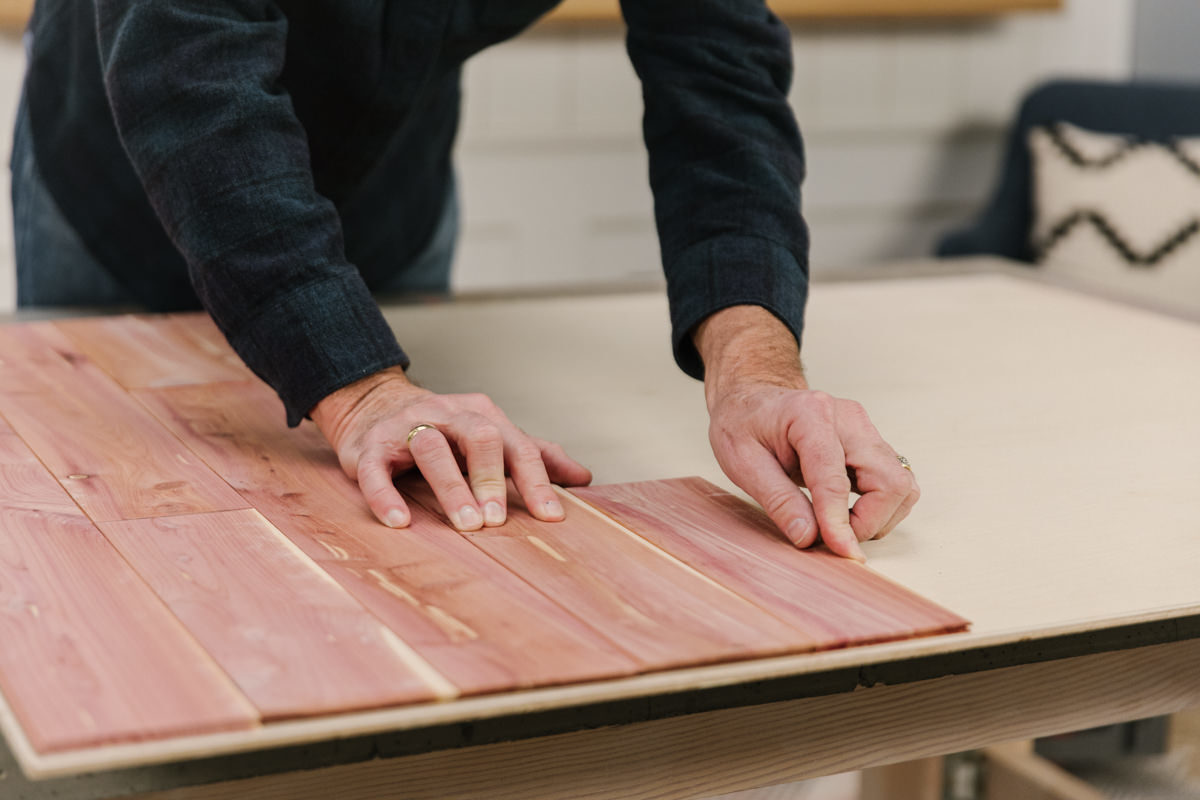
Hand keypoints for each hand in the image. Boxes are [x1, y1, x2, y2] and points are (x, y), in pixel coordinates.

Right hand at [311, 367, 591, 529]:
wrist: (372, 404)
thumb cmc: (443, 431)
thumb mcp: (491, 437)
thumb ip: (533, 455)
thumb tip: (582, 477)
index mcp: (482, 416)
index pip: (517, 446)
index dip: (535, 481)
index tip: (550, 517)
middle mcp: (447, 416)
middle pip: (479, 437)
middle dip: (491, 478)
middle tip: (499, 520)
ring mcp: (407, 429)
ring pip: (432, 449)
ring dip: (452, 487)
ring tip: (467, 524)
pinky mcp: (368, 448)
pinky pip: (375, 470)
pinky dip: (386, 495)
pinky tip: (400, 521)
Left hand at [695, 307, 918, 560]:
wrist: (754, 399)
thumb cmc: (744, 425)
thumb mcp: (743, 463)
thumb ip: (778, 501)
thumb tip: (808, 537)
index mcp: (810, 415)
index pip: (834, 479)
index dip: (839, 521)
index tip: (842, 552)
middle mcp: (849, 419)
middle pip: (888, 481)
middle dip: (869, 522)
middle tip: (832, 538)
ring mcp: (865, 429)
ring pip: (901, 484)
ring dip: (878, 517)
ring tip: (837, 524)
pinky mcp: (873, 443)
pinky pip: (895, 483)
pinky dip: (880, 507)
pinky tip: (848, 512)